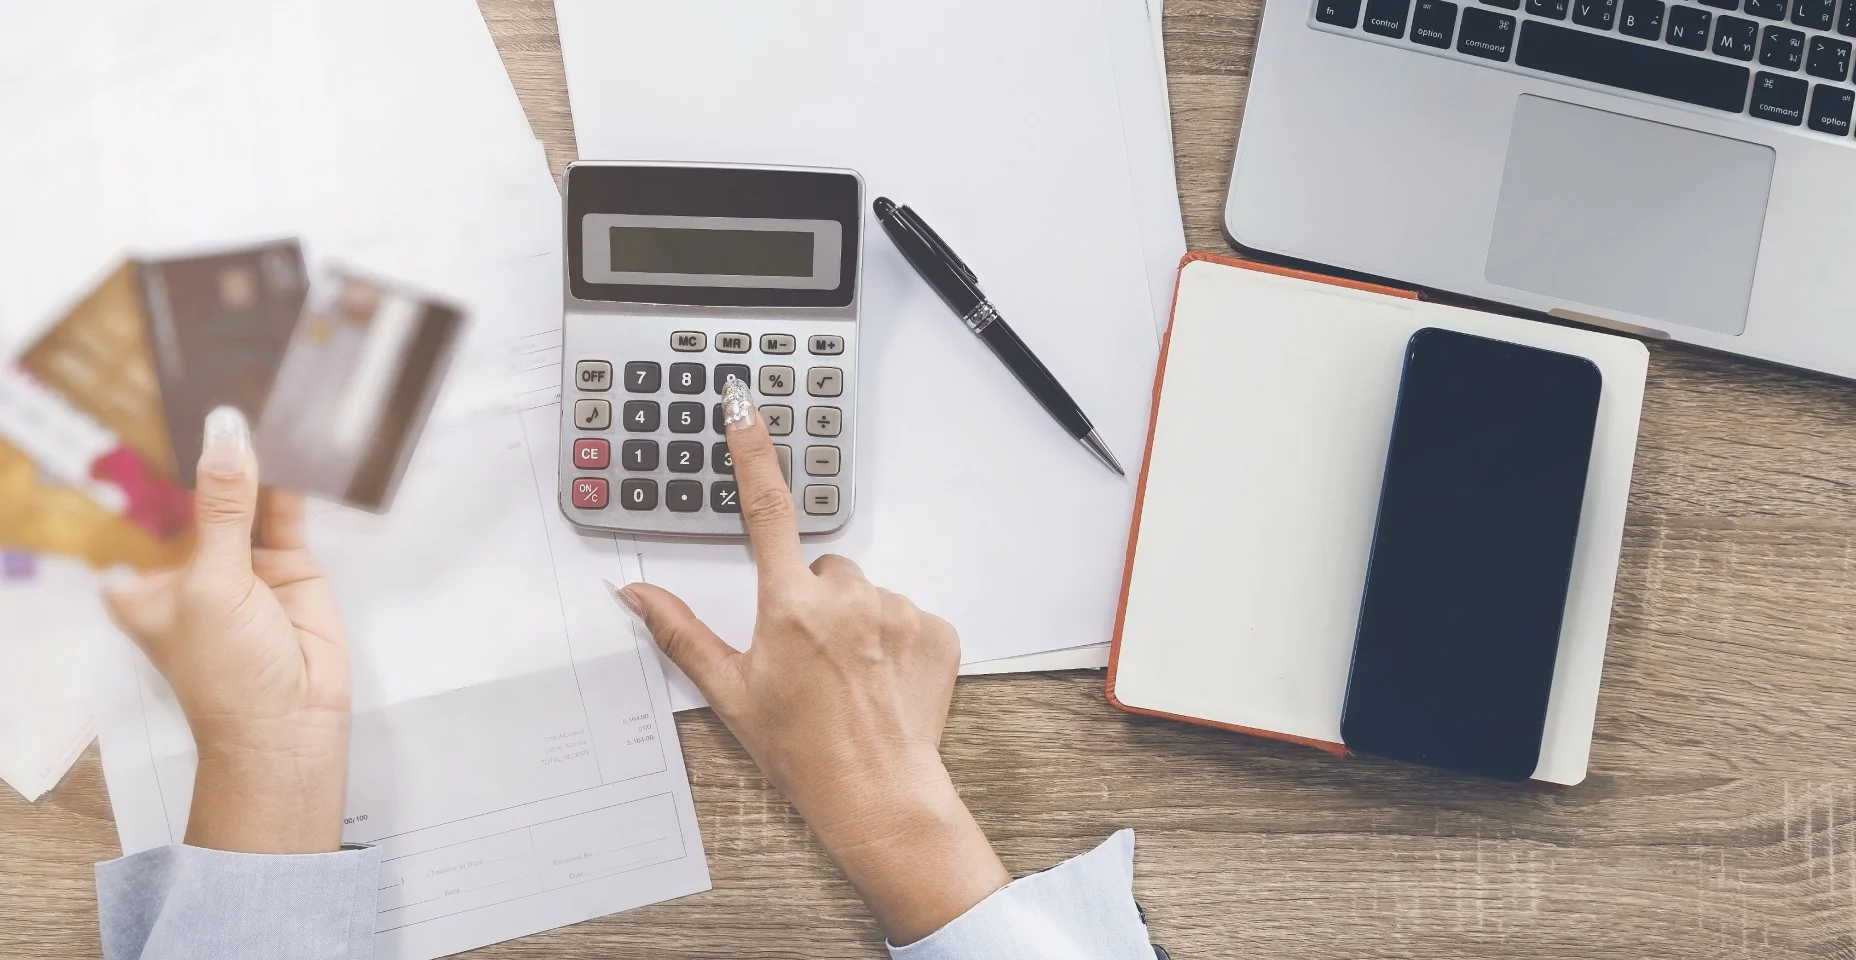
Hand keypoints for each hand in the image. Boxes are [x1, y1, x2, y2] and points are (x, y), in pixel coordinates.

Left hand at [104, 406, 349, 854]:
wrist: (292, 721)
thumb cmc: (226, 671)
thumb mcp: (214, 583)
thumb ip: (225, 507)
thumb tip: (227, 435)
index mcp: (138, 575)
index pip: (131, 507)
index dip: (138, 458)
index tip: (142, 401)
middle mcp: (185, 562)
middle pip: (189, 494)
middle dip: (196, 450)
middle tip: (202, 386)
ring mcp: (238, 559)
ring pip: (240, 495)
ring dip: (246, 458)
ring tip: (251, 398)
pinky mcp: (286, 560)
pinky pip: (284, 509)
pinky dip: (289, 478)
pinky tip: (289, 438)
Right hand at [621, 377, 1009, 944]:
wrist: (877, 793)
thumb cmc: (802, 750)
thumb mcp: (730, 691)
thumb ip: (679, 632)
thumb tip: (636, 595)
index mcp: (790, 607)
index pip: (766, 510)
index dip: (752, 452)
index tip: (744, 406)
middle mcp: (847, 598)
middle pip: (823, 567)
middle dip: (812, 598)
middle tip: (808, 656)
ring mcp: (897, 611)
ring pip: (866, 592)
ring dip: (856, 620)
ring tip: (847, 675)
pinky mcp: (936, 629)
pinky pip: (907, 614)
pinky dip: (894, 638)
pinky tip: (881, 679)